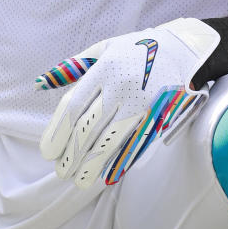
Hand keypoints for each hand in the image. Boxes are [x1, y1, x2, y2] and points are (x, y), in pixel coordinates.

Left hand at [37, 18, 220, 186]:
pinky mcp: (157, 116)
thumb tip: (41, 84)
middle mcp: (121, 87)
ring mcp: (141, 103)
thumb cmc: (139, 49)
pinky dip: (117, 160)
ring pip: (110, 140)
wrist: (187, 49)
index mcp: (105, 69)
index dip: (58, 133)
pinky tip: (105, 172)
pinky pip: (133, 143)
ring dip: (91, 164)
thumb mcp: (104, 49)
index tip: (48, 152)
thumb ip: (72, 68)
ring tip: (77, 179)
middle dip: (71, 154)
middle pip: (88, 128)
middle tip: (60, 171)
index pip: (73, 106)